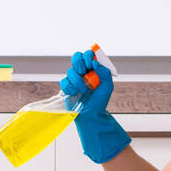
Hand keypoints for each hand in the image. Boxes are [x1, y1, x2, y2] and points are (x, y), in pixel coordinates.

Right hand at [60, 47, 129, 164]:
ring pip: (70, 71)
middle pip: (76, 57)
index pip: (87, 55)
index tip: (90, 64)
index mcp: (92, 70)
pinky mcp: (66, 88)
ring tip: (83, 90)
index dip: (87, 56)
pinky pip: (63, 82)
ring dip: (77, 81)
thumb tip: (94, 62)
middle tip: (83, 72)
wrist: (91, 115)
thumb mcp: (107, 87)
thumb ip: (104, 72)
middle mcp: (82, 72)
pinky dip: (69, 88)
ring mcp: (73, 79)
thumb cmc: (99, 102)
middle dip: (79, 63)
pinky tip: (75, 93)